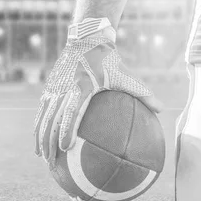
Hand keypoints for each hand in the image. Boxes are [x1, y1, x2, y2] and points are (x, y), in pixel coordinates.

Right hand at [33, 19, 163, 166]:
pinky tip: (40, 138)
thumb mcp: (126, 74)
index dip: (66, 131)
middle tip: (49, 161)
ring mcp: (54, 87)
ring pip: (44, 116)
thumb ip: (142, 92)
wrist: (86, 39)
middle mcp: (64, 88)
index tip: (66, 148)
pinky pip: (43, 109)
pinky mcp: (50, 86)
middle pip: (52, 119)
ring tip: (41, 156)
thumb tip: (161, 109)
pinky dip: (39, 124)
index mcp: (82, 86)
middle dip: (48, 141)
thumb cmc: (108, 60)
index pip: (71, 112)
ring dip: (40, 137)